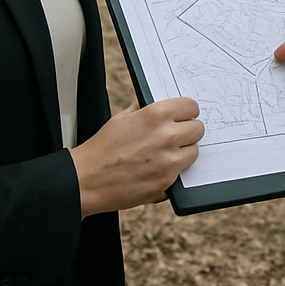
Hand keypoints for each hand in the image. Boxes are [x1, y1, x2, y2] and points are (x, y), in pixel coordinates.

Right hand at [70, 97, 203, 217]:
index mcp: (157, 114)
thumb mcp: (124, 117)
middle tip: (174, 137)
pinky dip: (173, 172)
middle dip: (187, 132)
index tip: (182, 117)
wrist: (87, 180)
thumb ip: (146, 107)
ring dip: (183, 152)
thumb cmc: (103, 148)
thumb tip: (161, 103)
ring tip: (164, 154)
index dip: (186, 112)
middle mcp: (167, 136)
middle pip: (198, 129)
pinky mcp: (167, 182)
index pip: (191, 107)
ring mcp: (169, 161)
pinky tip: (156, 169)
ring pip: (194, 151)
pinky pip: (182, 173)